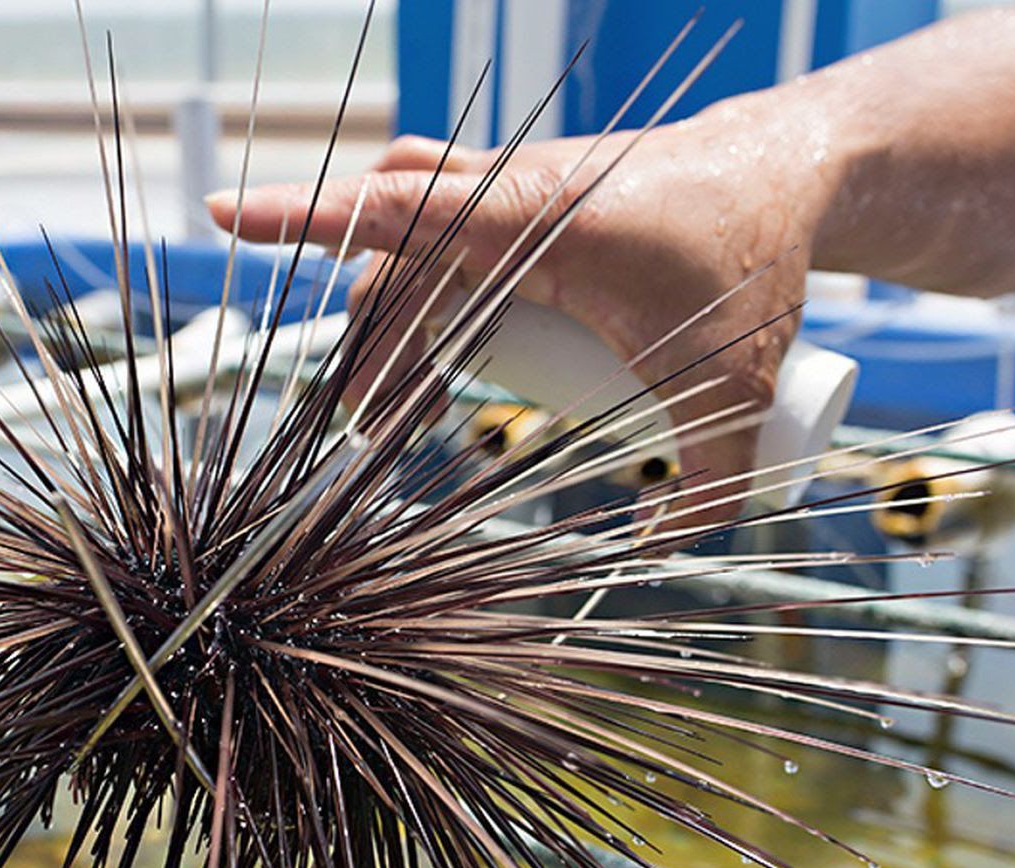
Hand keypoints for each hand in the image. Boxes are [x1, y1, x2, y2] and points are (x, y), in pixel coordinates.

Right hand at [208, 106, 829, 525]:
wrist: (789, 166)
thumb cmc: (760, 262)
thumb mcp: (739, 390)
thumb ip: (710, 490)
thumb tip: (647, 554)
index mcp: (545, 219)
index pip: (397, 211)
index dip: (303, 215)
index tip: (225, 211)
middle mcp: (515, 189)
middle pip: (395, 259)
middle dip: (369, 348)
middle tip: (369, 436)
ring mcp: (516, 184)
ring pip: (411, 240)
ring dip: (391, 319)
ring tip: (393, 411)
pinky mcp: (528, 192)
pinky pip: (442, 226)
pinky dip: (419, 279)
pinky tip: (423, 337)